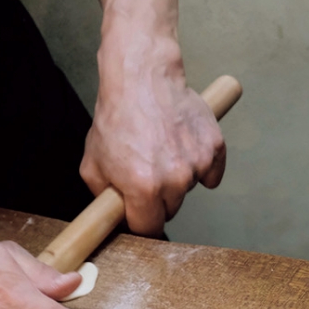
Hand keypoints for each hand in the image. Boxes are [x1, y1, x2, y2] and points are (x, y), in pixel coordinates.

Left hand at [80, 54, 225, 234]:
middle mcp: (174, 180)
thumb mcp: (93, 163)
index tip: (138, 213)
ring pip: (189, 189)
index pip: (148, 228)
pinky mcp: (215, 148)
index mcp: (143, 188)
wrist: (142, 80)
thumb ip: (104, 197)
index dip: (139, 221)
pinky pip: (211, 173)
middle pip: (171, 210)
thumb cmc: (118, 117)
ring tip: (162, 151)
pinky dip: (201, 166)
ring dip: (177, 179)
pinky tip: (183, 148)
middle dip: (158, 199)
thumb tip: (115, 215)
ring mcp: (197, 163)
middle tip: (146, 172)